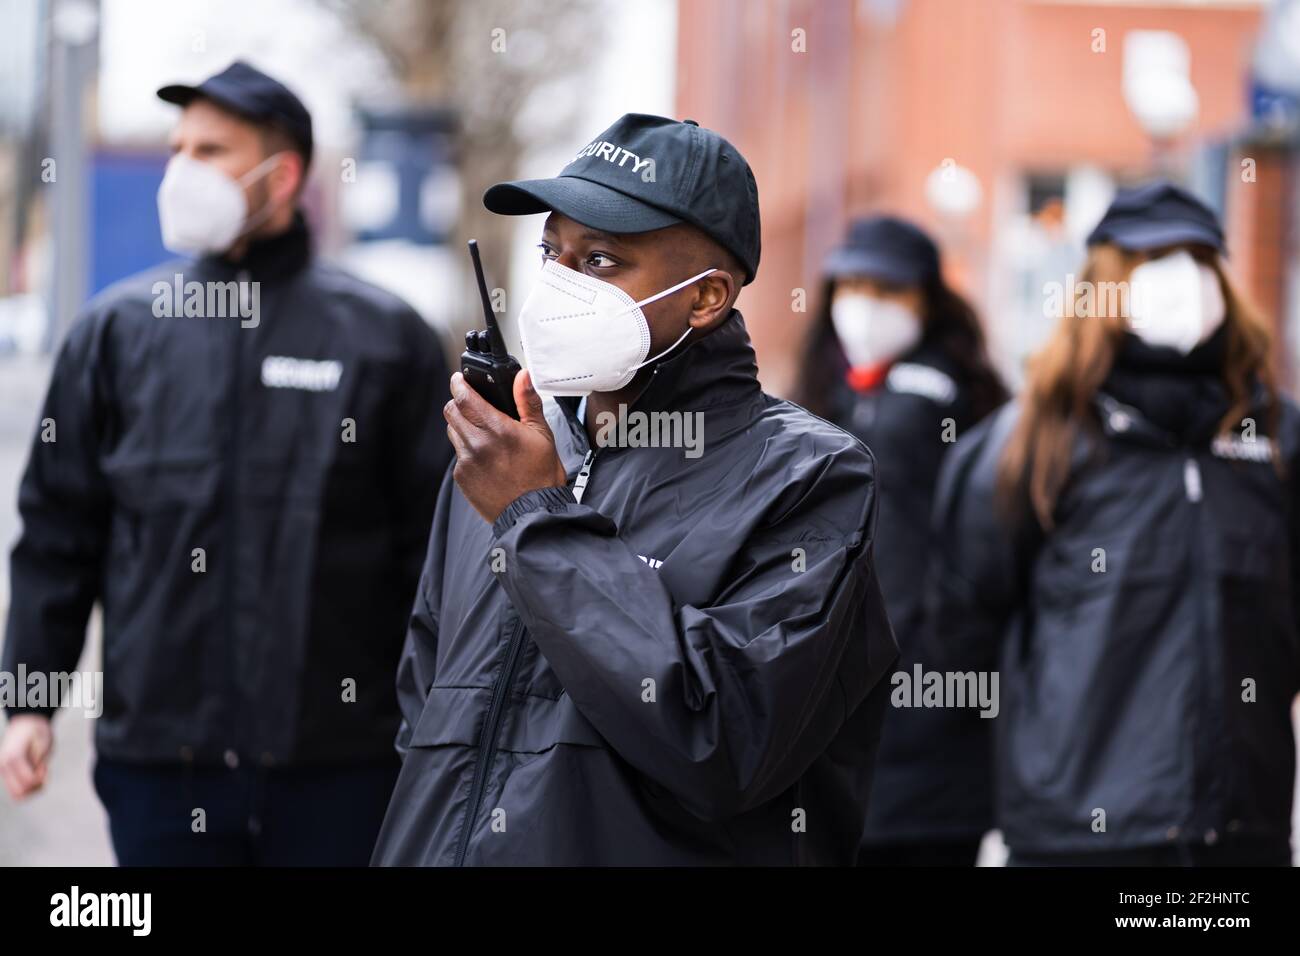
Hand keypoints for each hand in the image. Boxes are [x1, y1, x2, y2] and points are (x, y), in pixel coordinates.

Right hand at [0, 714, 52, 799]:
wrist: (25, 722)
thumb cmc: (37, 731)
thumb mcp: (45, 741)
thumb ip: (41, 759)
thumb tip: (39, 777)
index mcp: (14, 757)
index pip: (28, 782)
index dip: (41, 778)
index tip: (45, 767)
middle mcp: (4, 765)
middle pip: (20, 793)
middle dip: (36, 787)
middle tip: (43, 772)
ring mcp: (2, 770)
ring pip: (17, 794)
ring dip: (32, 789)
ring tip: (39, 773)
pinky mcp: (5, 772)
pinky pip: (16, 789)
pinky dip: (28, 786)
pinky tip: (34, 773)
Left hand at [445, 369, 568, 522]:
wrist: (533, 513)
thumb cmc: (541, 477)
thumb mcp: (542, 434)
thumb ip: (528, 402)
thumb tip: (523, 377)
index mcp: (496, 429)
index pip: (464, 397)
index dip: (459, 384)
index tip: (460, 380)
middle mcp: (477, 443)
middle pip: (451, 411)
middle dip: (459, 403)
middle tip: (472, 405)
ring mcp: (466, 461)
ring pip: (452, 432)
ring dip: (462, 426)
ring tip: (483, 434)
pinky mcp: (461, 477)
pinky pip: (458, 455)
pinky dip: (467, 450)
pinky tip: (486, 457)